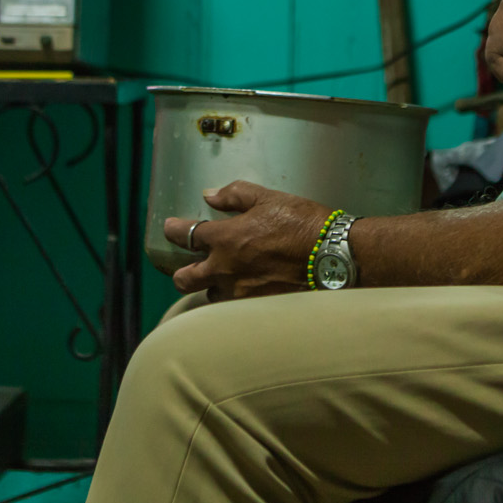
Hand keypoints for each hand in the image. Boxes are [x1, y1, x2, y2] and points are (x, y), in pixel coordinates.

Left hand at [163, 181, 331, 300]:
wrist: (332, 257)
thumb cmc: (301, 223)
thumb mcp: (269, 198)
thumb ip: (235, 194)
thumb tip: (210, 195)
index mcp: (226, 239)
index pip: (186, 235)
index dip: (173, 230)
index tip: (170, 227)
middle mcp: (225, 269)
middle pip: (184, 279)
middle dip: (180, 272)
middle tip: (186, 265)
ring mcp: (240, 293)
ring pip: (209, 295)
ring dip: (211, 286)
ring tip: (222, 278)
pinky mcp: (256, 308)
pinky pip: (233, 306)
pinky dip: (233, 298)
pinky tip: (243, 291)